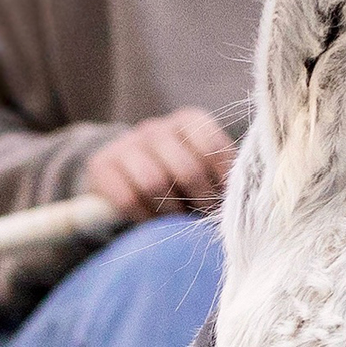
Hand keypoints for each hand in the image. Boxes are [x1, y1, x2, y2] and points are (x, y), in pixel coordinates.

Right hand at [84, 108, 235, 221]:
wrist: (124, 177)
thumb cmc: (178, 181)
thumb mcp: (205, 172)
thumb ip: (224, 181)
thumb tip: (244, 209)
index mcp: (189, 122)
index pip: (213, 148)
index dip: (222, 183)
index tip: (226, 206)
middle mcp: (157, 127)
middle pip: (186, 169)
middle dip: (198, 203)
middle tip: (202, 221)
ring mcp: (127, 143)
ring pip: (154, 182)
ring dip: (170, 213)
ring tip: (176, 223)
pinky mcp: (101, 165)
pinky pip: (126, 197)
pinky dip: (143, 217)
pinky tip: (150, 223)